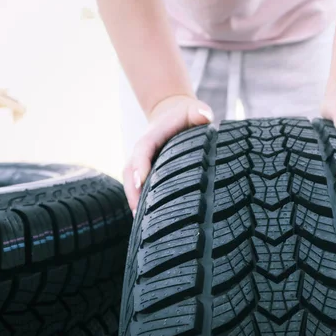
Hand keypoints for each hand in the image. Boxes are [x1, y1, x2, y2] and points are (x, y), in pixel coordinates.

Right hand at [123, 95, 213, 214]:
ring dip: (134, 203)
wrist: (172, 115)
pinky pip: (138, 190)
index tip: (141, 181)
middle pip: (130, 172)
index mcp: (152, 136)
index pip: (142, 150)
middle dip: (132, 192)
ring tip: (142, 226)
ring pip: (131, 184)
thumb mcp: (194, 109)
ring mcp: (140, 164)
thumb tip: (205, 116)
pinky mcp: (144, 174)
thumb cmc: (186, 115)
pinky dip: (140, 205)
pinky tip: (147, 225)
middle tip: (139, 214)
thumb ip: (199, 112)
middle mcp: (141, 152)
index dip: (140, 165)